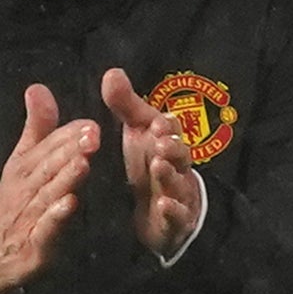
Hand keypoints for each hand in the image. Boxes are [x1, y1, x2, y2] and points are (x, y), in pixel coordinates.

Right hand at [0, 83, 95, 293]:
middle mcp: (24, 190)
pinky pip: (43, 231)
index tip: (89, 124)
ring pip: (46, 196)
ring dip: (64, 179)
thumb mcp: (19, 163)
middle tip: (93, 135)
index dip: (66, 137)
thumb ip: (36, 129)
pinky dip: (54, 218)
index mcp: (22, 170)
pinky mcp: (32, 246)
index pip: (44, 149)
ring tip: (83, 162)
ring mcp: (27, 218)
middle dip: (68, 151)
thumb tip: (38, 88)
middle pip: (46, 169)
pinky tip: (70, 205)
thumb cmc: (10, 205)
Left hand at [100, 66, 205, 258]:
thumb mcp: (136, 133)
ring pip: (178, 183)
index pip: (171, 131)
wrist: (160, 210)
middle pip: (180, 155)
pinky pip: (177, 216)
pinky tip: (163, 205)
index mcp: (166, 143)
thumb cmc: (148, 164)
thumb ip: (125, 105)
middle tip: (160, 142)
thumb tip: (112, 72)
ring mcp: (178, 193)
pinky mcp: (175, 221)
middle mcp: (176, 166)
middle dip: (173, 148)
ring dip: (170, 175)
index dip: (167, 126)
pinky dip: (172, 210)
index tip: (156, 121)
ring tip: (158, 167)